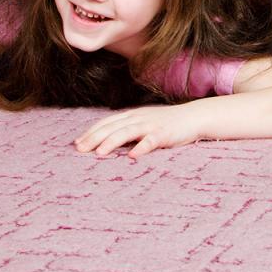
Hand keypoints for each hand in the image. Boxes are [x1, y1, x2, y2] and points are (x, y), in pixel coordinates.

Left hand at [75, 106, 201, 160]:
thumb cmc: (168, 123)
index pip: (107, 122)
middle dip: (94, 138)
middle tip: (80, 150)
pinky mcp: (165, 133)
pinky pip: (151, 141)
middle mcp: (139, 118)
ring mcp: (152, 125)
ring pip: (127, 132)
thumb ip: (129, 130)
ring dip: (112, 142)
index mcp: (133, 115)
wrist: (195, 117)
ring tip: (99, 153)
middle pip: (112, 127)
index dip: (91, 132)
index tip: (76, 143)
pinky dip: (141, 147)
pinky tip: (133, 156)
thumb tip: (108, 142)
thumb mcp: (145, 123)